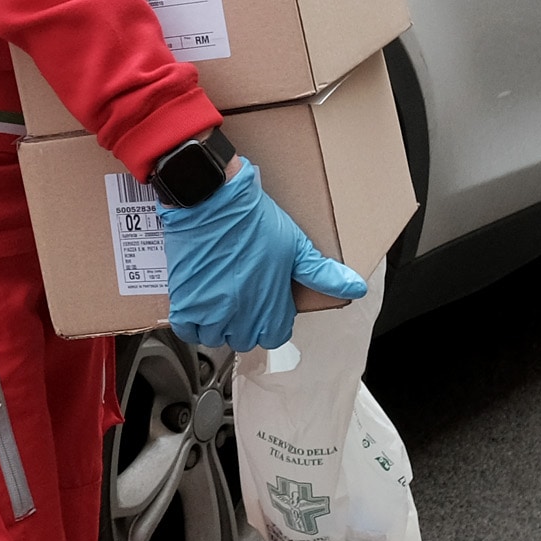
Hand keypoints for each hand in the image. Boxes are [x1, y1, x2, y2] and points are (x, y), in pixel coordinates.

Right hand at [156, 160, 369, 351]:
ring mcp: (212, 310)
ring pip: (215, 337)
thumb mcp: (296, 245)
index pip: (274, 337)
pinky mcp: (186, 300)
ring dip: (216, 325)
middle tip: (240, 300)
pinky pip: (187, 329)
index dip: (270, 321)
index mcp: (271, 306)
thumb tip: (354, 287)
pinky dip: (192, 322)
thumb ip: (323, 273)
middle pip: (243, 340)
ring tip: (218, 302)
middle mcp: (242, 314)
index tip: (265, 306)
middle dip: (242, 325)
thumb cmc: (252, 220)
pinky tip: (197, 304)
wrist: (214, 200)